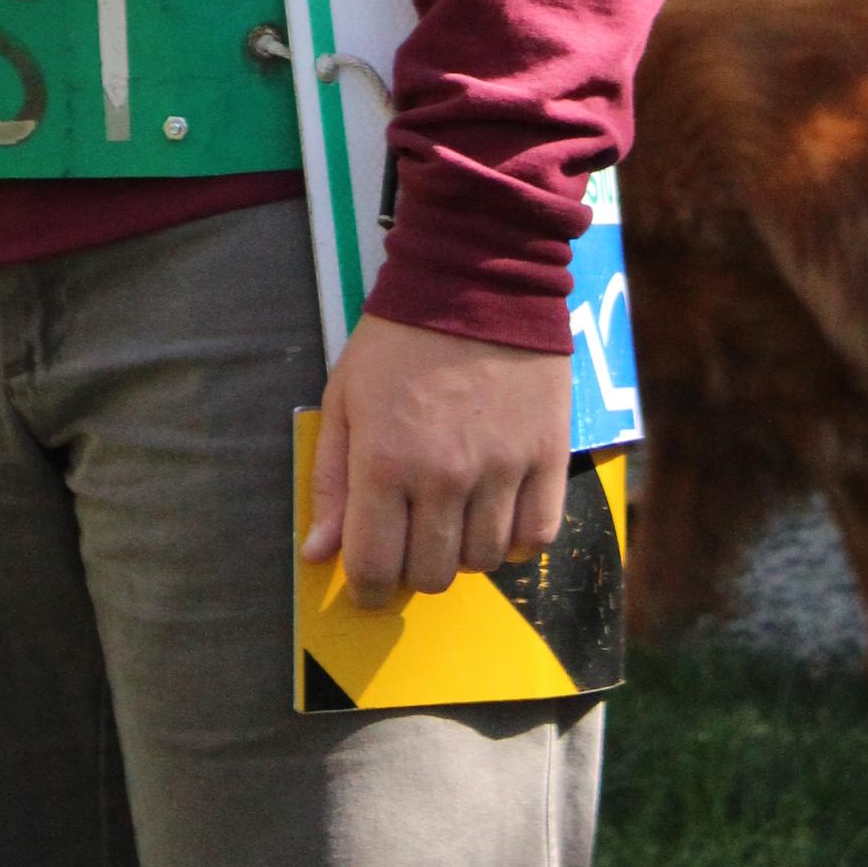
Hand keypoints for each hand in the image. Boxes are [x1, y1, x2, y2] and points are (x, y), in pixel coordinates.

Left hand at [301, 313, 570, 610]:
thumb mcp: (345, 397)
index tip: (370, 583)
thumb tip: (319, 555)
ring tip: (454, 514)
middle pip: (431, 575)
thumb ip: (332, 481)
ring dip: (463, 551)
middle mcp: (444, 476)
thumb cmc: (398, 337)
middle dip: (414, 569)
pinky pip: (537, 537)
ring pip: (482, 563)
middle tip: (412, 537)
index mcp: (385, 462)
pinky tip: (498, 513)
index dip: (369, 590)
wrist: (477, 276)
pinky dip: (516, 539)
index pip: (375, 568)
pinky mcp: (548, 457)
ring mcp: (501, 469)